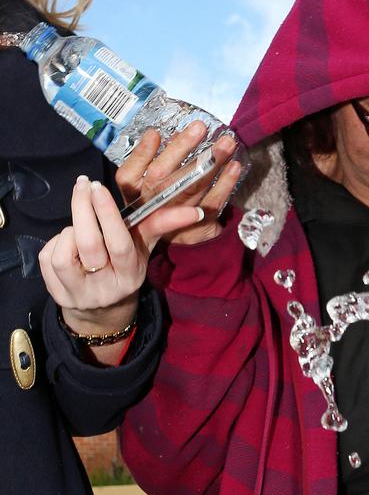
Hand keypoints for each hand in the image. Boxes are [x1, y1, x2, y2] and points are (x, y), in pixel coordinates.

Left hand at [38, 122, 240, 362]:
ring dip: (68, 232)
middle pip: (88, 244)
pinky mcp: (57, 295)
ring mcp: (79, 295)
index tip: (97, 187)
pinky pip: (47, 259)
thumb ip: (161, 225)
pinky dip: (55, 243)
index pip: (119, 244)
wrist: (102, 309)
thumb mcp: (144, 248)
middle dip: (82, 209)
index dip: (107, 214)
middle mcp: (106, 289)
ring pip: (64, 254)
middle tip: (83, 186)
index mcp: (131, 275)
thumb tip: (196, 211)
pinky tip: (67, 243)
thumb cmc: (123, 266)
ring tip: (79, 225)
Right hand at [115, 121, 240, 246]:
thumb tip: (177, 135)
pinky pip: (212, 203)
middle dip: (180, 150)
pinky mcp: (196, 230)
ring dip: (211, 163)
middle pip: (161, 178)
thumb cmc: (164, 201)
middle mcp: (150, 208)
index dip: (141, 155)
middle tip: (200, 127)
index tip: (155, 134)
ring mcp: (173, 222)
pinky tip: (234, 167)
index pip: (128, 175)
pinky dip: (225, 184)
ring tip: (226, 143)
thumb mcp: (152, 182)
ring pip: (191, 188)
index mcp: (134, 194)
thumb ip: (161, 160)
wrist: (180, 238)